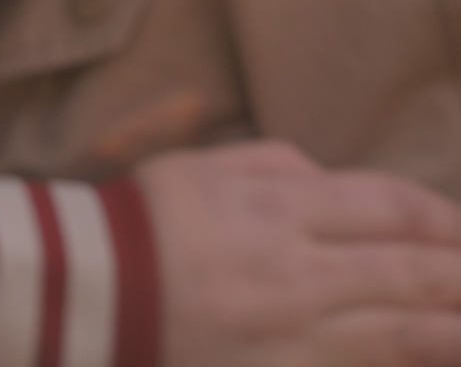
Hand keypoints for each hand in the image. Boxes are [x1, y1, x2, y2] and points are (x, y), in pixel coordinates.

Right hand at [140, 140, 460, 366]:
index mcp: (279, 211)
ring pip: (401, 338)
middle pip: (409, 273)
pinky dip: (400, 365)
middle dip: (460, 278)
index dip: (442, 220)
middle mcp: (298, 275)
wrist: (88, 299)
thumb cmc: (147, 223)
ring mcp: (295, 341)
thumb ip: (278, 164)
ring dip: (451, 331)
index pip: (389, 209)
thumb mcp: (205, 167)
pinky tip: (424, 357)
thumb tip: (335, 181)